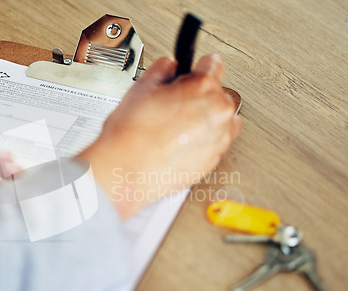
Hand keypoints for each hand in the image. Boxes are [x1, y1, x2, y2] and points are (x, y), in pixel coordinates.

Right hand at [79, 54, 241, 217]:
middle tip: (175, 106)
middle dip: (199, 97)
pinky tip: (178, 143)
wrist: (126, 170)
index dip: (198, 67)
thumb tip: (169, 67)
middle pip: (219, 94)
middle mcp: (218, 112)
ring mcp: (219, 139)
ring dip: (206, 120)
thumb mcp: (142, 87)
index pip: (215, 63)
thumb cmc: (131, 135)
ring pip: (221, 121)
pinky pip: (215, 143)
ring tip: (178, 127)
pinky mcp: (214, 160)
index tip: (193, 73)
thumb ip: (163, 69)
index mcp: (204, 87)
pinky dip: (202, 142)